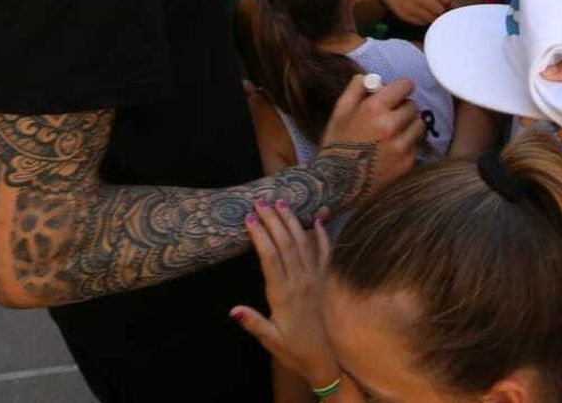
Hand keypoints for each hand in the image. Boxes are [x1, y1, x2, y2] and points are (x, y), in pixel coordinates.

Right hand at [230, 202, 340, 388]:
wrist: (328, 360)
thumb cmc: (295, 350)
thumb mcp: (271, 341)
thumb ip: (254, 323)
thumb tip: (233, 310)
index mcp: (284, 294)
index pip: (270, 257)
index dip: (260, 235)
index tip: (249, 218)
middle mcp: (301, 281)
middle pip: (286, 243)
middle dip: (272, 220)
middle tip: (260, 201)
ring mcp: (316, 278)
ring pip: (304, 243)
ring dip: (292, 221)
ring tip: (281, 202)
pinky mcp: (326, 280)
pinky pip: (326, 252)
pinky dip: (322, 234)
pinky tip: (317, 219)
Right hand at [320, 74, 424, 200]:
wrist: (336, 184)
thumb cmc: (336, 144)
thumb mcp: (339, 111)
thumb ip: (356, 88)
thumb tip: (372, 77)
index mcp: (375, 108)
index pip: (405, 85)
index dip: (401, 88)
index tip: (396, 93)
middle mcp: (391, 125)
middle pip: (413, 105)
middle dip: (403, 107)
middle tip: (391, 115)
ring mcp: (401, 146)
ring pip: (419, 125)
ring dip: (409, 125)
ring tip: (394, 132)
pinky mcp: (407, 163)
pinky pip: (416, 145)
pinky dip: (407, 144)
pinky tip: (392, 149)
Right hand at [379, 0, 451, 27]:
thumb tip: (455, 4)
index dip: (448, 0)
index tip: (446, 0)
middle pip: (439, 10)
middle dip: (441, 9)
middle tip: (439, 6)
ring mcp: (411, 7)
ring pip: (432, 18)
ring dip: (433, 15)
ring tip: (430, 10)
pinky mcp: (406, 16)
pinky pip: (422, 22)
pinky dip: (424, 19)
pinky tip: (421, 12)